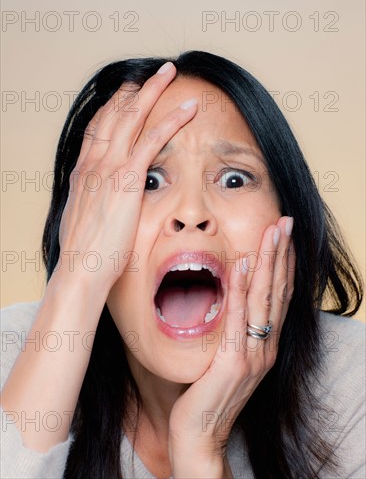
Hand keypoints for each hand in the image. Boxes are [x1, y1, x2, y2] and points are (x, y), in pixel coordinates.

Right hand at [54, 62, 197, 295]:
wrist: (81, 270)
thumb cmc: (85, 253)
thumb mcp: (83, 219)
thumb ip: (92, 200)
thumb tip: (99, 199)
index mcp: (83, 171)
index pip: (98, 127)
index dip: (114, 106)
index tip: (127, 93)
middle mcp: (94, 162)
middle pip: (114, 113)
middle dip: (134, 89)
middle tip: (151, 72)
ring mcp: (109, 167)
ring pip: (133, 116)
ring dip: (153, 90)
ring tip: (169, 72)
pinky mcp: (128, 178)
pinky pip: (153, 140)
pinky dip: (171, 119)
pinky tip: (187, 108)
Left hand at [168, 216, 295, 477]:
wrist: (199, 437)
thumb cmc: (206, 396)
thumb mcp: (225, 359)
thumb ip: (231, 332)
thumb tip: (224, 298)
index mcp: (264, 345)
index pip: (278, 297)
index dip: (283, 265)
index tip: (282, 237)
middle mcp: (265, 348)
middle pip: (277, 291)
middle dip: (281, 254)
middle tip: (284, 223)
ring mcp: (253, 355)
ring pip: (263, 299)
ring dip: (268, 262)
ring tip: (272, 233)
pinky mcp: (234, 363)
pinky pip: (238, 318)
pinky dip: (241, 288)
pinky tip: (243, 264)